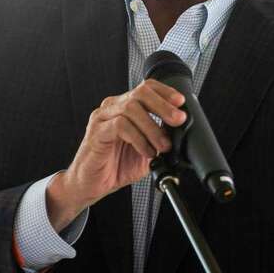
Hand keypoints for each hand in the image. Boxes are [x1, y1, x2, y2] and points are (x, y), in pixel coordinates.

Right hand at [46, 79, 186, 230]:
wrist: (92, 185)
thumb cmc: (117, 165)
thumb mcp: (148, 150)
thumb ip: (161, 138)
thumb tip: (180, 132)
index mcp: (125, 107)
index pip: (146, 88)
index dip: (165, 92)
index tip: (181, 102)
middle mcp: (113, 108)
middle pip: (140, 92)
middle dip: (163, 105)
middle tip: (178, 120)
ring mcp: (103, 118)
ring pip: (131, 108)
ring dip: (152, 127)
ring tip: (162, 146)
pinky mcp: (96, 132)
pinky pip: (120, 126)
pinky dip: (138, 138)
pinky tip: (146, 151)